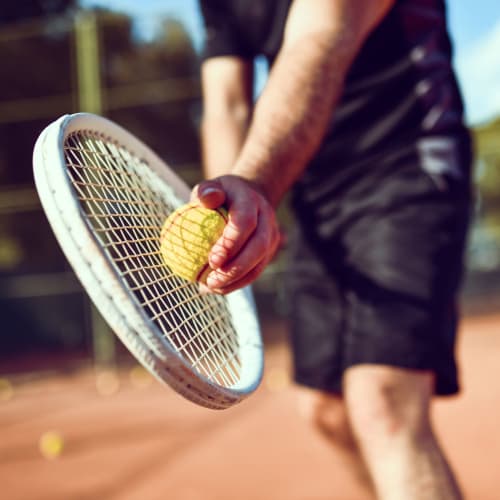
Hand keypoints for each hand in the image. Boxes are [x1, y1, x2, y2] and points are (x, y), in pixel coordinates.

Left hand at [191, 175, 280, 293]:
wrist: (249, 196)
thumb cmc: (222, 193)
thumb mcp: (211, 187)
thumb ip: (206, 192)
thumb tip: (205, 200)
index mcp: (251, 201)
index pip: (246, 223)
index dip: (231, 243)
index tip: (212, 260)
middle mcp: (266, 219)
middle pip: (258, 247)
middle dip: (236, 268)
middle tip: (211, 281)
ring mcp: (271, 236)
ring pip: (259, 264)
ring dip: (236, 280)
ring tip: (210, 287)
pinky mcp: (269, 251)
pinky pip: (255, 271)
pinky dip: (237, 283)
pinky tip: (216, 288)